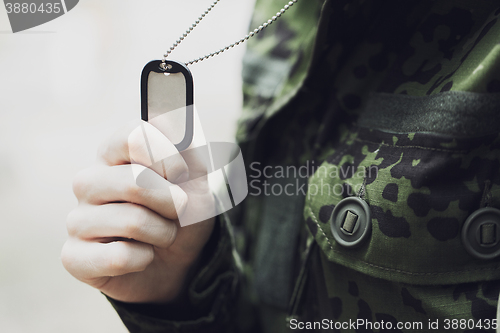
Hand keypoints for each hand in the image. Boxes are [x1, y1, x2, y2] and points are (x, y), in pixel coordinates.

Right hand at [61, 120, 215, 302]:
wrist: (181, 259)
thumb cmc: (183, 212)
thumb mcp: (196, 177)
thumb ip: (186, 144)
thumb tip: (170, 114)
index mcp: (113, 154)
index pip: (134, 137)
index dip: (168, 157)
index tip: (182, 173)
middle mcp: (88, 182)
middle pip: (135, 181)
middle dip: (172, 202)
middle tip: (177, 211)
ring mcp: (78, 220)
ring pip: (132, 221)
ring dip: (163, 232)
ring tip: (160, 235)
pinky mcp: (74, 257)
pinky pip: (118, 257)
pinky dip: (144, 259)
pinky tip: (141, 256)